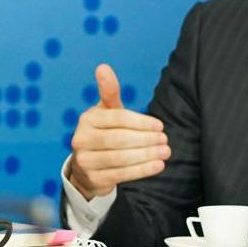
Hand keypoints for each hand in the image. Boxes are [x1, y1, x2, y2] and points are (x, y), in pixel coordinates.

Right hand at [68, 64, 170, 199]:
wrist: (88, 167)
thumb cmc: (104, 132)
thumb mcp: (107, 112)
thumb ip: (110, 92)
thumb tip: (103, 67)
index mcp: (88, 119)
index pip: (118, 118)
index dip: (141, 122)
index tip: (160, 126)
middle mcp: (81, 139)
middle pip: (119, 139)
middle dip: (146, 140)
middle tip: (165, 140)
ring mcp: (85, 161)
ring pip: (121, 158)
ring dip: (146, 155)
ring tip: (165, 152)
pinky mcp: (93, 179)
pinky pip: (121, 174)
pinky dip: (142, 170)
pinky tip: (158, 165)